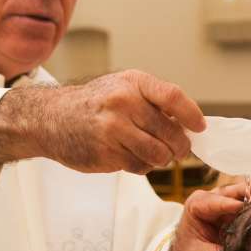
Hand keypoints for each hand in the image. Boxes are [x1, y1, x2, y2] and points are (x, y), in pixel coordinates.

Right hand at [0, 70, 205, 172]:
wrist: (51, 118)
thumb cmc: (96, 103)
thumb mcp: (124, 88)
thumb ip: (155, 101)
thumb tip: (191, 124)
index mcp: (133, 83)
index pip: (173, 97)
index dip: (191, 115)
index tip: (200, 128)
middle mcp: (123, 103)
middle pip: (171, 133)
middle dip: (180, 147)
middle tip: (179, 150)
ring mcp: (113, 130)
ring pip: (158, 155)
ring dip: (162, 159)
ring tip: (155, 154)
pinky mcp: (105, 153)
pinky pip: (139, 166)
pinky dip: (142, 166)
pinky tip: (131, 156)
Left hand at [171, 176, 250, 250]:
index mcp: (196, 206)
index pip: (215, 203)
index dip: (230, 204)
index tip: (243, 206)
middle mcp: (210, 199)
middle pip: (230, 193)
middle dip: (246, 190)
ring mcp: (223, 201)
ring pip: (240, 193)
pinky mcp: (234, 208)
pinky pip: (247, 201)